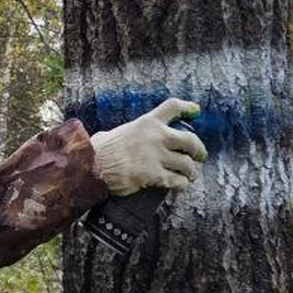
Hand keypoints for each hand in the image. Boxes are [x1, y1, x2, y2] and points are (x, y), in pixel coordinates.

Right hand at [88, 97, 207, 194]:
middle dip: (199, 150)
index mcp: (148, 122)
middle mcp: (157, 137)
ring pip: (187, 164)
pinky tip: (180, 185)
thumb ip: (130, 133)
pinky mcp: (156, 176)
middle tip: (200, 156)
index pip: (173, 107)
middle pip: (191, 141)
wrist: (92, 166)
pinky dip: (182, 184)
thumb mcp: (118, 131)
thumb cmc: (99, 149)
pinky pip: (178, 181)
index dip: (188, 108)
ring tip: (188, 175)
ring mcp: (158, 157)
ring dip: (190, 171)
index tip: (196, 111)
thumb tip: (124, 137)